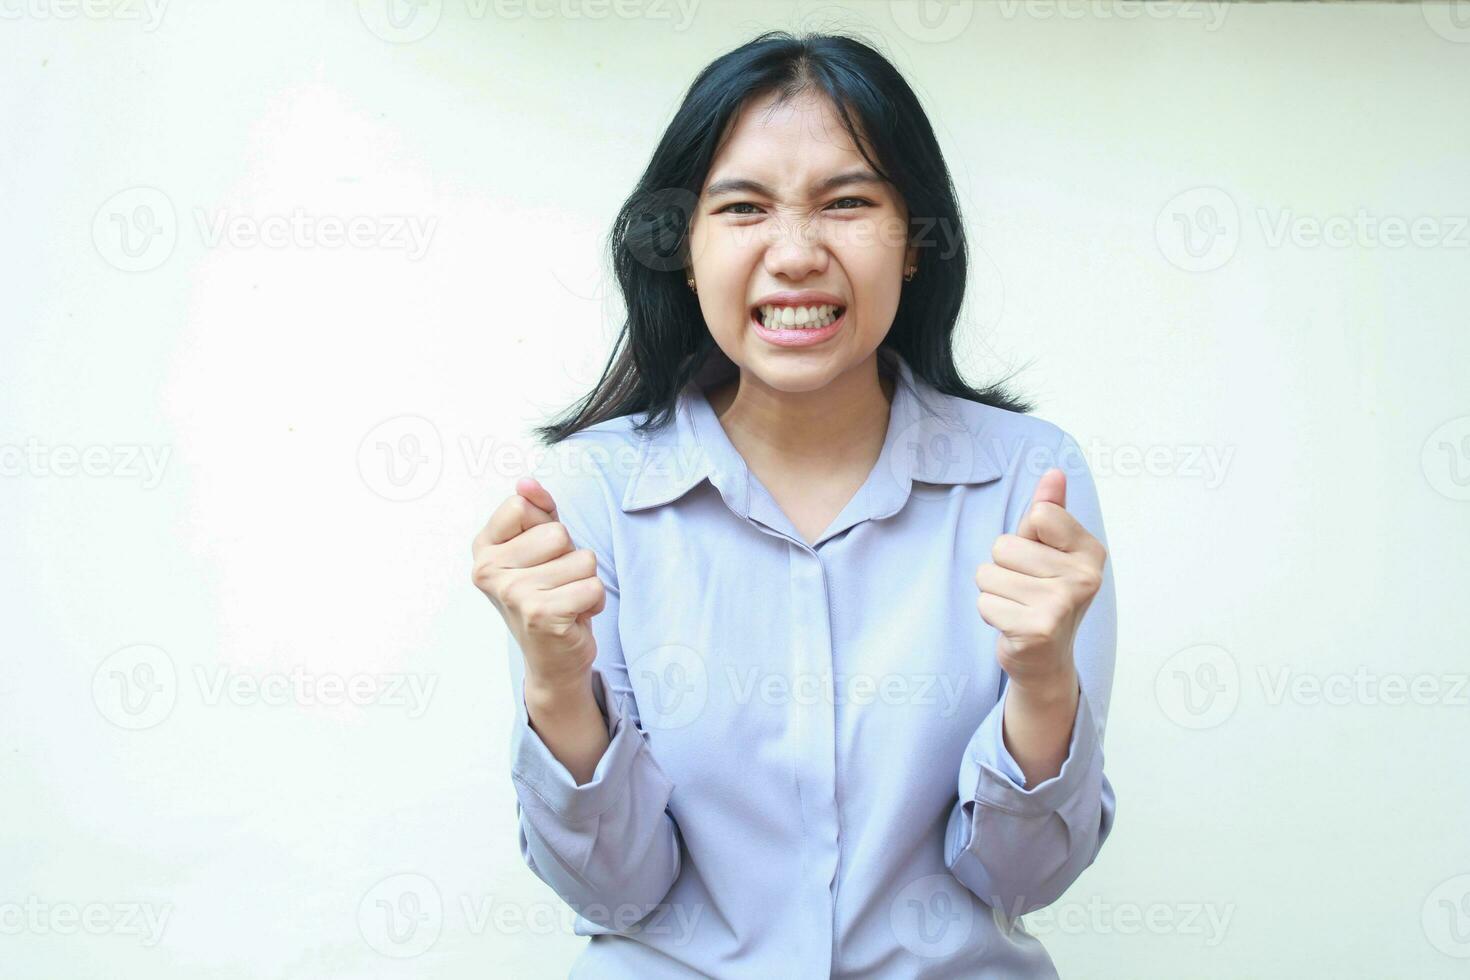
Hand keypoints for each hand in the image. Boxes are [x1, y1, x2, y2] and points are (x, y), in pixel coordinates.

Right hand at [471, 477, 605, 698]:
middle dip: (569, 556)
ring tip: (565, 599)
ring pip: (582, 559)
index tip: (539, 555)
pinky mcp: (541, 615)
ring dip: (584, 580)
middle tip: (556, 584)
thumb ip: (536, 510)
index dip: (544, 525)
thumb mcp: (539, 547)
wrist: (552, 658)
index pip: (521, 506)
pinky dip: (593, 601)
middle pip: (557, 532)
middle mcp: (488, 571)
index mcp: (483, 549)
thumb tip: (526, 482)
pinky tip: (574, 615)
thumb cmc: (548, 595)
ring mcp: (513, 593)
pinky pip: (593, 586)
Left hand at [975, 467, 1106, 693]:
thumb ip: (1051, 510)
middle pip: (1004, 545)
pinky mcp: (1037, 630)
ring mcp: (1062, 605)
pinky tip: (1013, 625)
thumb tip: (1054, 472)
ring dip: (995, 592)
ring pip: (989, 574)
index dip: (1026, 536)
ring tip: (1018, 607)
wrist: (1046, 660)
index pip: (1039, 513)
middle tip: (1025, 591)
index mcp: (1091, 552)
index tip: (1041, 561)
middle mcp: (1083, 578)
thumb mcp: (1050, 550)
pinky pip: (985, 602)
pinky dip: (991, 614)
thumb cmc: (1044, 595)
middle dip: (1004, 568)